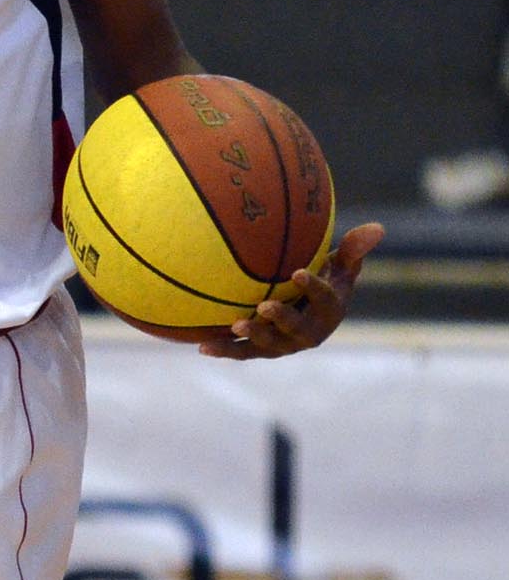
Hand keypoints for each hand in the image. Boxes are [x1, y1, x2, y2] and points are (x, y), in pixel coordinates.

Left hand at [200, 223, 383, 360]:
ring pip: (268, 345)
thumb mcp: (340, 266)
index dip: (313, 288)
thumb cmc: (324, 281)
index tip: (298, 271)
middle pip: (297, 329)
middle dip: (282, 319)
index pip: (325, 300)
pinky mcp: (261, 350)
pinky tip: (201, 346)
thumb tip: (378, 227)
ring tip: (234, 326)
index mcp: (330, 311)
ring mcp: (284, 344)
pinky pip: (242, 352)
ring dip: (252, 337)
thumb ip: (354, 249)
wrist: (305, 311)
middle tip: (264, 307)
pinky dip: (224, 350)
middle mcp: (309, 332)